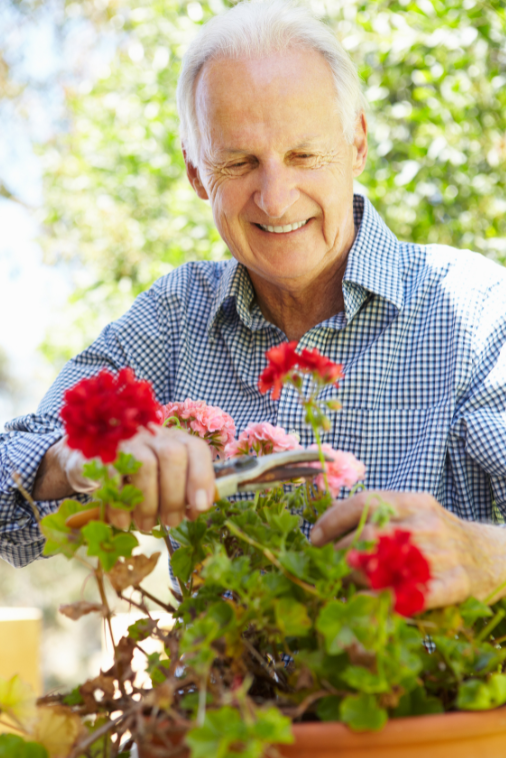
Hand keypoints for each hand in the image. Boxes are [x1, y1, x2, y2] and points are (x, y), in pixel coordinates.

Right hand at [33, 426, 214, 531]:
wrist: (87, 460)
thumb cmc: (134, 473)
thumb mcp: (162, 477)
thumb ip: (182, 488)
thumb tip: (198, 508)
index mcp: (173, 438)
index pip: (196, 448)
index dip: (202, 477)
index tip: (200, 507)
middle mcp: (152, 435)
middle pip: (172, 455)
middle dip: (175, 495)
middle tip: (171, 522)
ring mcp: (126, 441)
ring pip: (146, 466)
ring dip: (149, 503)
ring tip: (146, 524)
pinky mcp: (101, 454)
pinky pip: (115, 477)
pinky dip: (121, 505)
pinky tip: (123, 521)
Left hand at [310, 490, 505, 608]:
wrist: (492, 554)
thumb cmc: (439, 536)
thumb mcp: (413, 514)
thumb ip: (378, 517)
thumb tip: (326, 529)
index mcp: (414, 501)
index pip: (365, 503)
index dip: (333, 520)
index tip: (314, 538)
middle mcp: (428, 523)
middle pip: (371, 534)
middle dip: (340, 553)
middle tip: (328, 566)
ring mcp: (444, 553)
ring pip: (387, 564)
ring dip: (358, 577)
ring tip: (347, 582)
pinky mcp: (456, 584)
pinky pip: (414, 595)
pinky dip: (386, 601)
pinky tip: (369, 602)